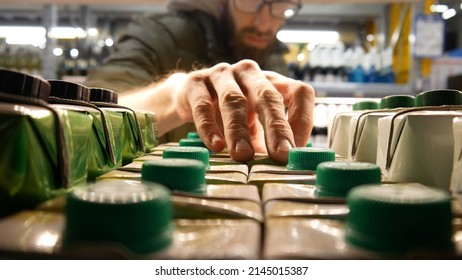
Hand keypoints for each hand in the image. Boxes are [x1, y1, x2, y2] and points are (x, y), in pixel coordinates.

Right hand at [171, 59, 314, 162]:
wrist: (187, 97)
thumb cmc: (228, 114)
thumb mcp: (252, 126)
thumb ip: (265, 143)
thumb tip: (282, 170)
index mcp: (271, 81)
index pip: (299, 92)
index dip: (303, 120)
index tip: (297, 151)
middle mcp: (249, 73)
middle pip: (268, 96)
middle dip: (276, 127)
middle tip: (281, 155)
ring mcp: (221, 74)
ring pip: (234, 100)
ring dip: (239, 130)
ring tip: (243, 155)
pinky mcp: (195, 83)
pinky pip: (203, 105)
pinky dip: (209, 127)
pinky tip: (215, 146)